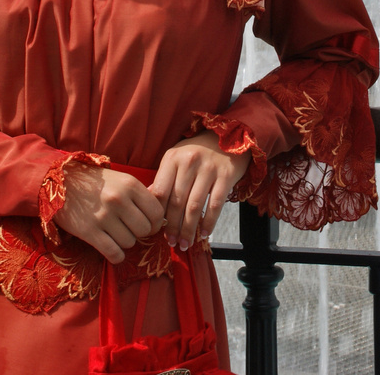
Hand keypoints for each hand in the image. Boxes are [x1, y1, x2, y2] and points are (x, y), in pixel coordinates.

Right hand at [52, 163, 163, 264]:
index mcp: (130, 185)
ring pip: (130, 242)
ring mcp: (104, 217)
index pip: (157, 213)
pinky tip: (111, 247)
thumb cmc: (95, 181)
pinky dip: (116, 255)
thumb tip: (161, 217)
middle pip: (145, 230)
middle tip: (129, 229)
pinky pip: (114, 253)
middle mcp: (119, 200)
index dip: (156, 223)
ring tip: (114, 232)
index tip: (148, 224)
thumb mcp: (121, 180)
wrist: (59, 181)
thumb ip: (140, 195)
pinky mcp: (89, 232)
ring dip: (125, 241)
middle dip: (139, 233)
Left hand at [150, 131, 250, 250]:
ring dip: (189, 229)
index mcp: (172, 158)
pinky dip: (209, 222)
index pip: (160, 191)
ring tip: (185, 243)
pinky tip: (204, 234)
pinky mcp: (226, 176)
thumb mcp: (176, 158)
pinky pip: (216, 204)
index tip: (156, 229)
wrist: (230, 136)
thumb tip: (148, 204)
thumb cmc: (198, 152)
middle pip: (177, 202)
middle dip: (172, 227)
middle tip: (171, 242)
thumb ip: (163, 178)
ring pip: (195, 206)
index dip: (157, 214)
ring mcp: (209, 169)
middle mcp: (189, 162)